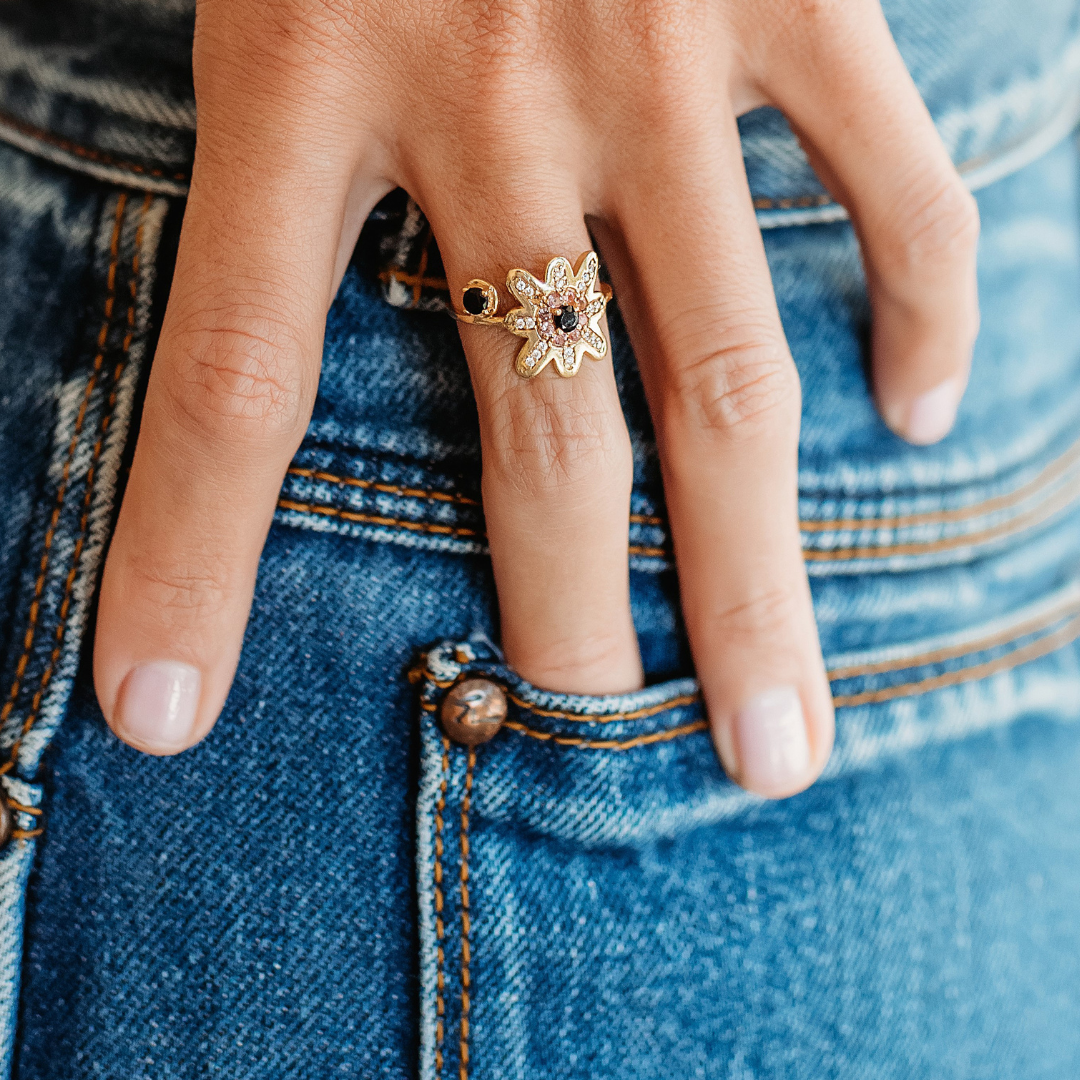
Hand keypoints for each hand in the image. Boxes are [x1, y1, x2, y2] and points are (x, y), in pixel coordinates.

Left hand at [94, 0, 978, 797]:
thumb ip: (236, 117)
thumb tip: (250, 273)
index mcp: (304, 72)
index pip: (233, 389)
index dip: (187, 569)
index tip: (165, 717)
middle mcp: (495, 98)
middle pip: (539, 442)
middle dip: (570, 626)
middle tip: (609, 759)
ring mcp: (663, 56)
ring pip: (724, 381)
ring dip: (758, 572)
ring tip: (777, 724)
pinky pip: (886, 179)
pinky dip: (918, 298)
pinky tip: (923, 405)